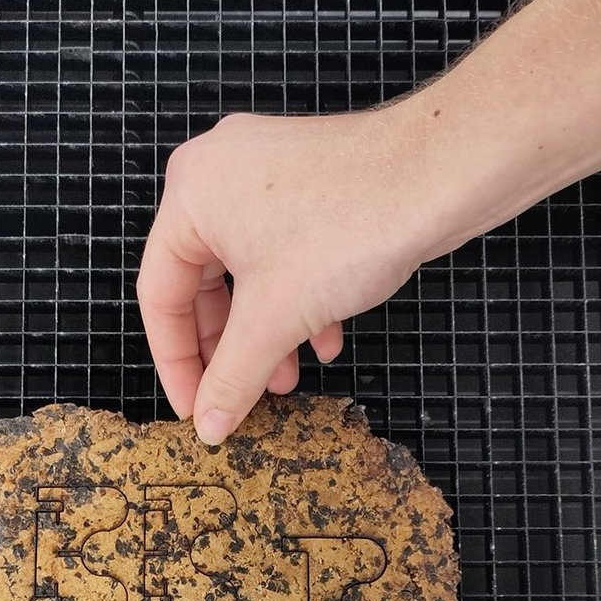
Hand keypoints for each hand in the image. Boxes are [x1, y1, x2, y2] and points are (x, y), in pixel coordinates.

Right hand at [136, 106, 439, 443]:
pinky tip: (325, 341)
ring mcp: (267, 175)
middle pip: (203, 285)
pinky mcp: (311, 184)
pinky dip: (298, 302)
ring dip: (266, 334)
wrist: (439, 176)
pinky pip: (285, 253)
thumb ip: (232, 377)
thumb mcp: (274, 319)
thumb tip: (209, 425)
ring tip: (287, 380)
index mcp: (190, 194)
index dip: (176, 362)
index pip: (161, 295)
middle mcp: (219, 175)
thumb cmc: (348, 227)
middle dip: (228, 350)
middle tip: (236, 399)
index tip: (194, 408)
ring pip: (249, 274)